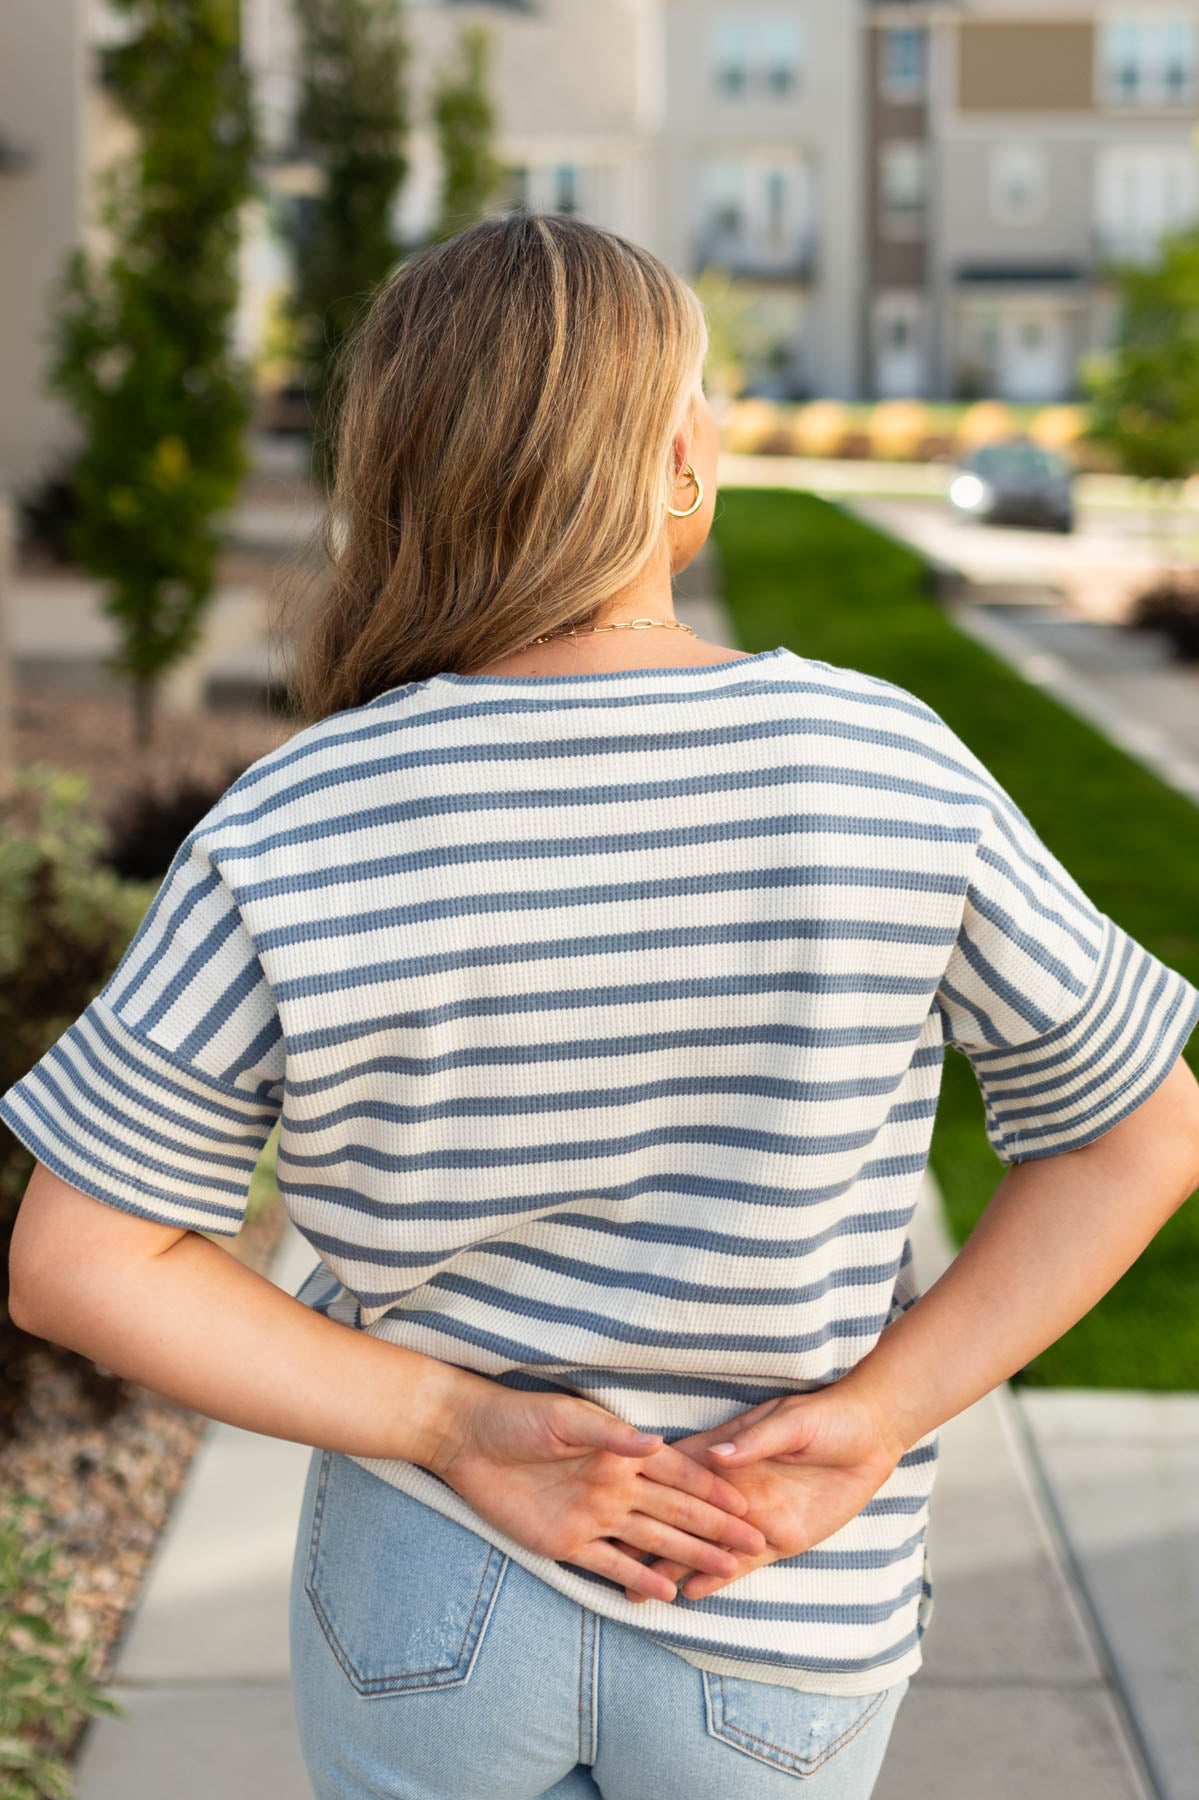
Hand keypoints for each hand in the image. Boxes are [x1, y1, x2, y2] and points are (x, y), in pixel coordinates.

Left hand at [428, 1382, 769, 1602]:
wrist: (467, 1439)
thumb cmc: (517, 1417)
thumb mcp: (563, 1417)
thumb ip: (609, 1435)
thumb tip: (654, 1442)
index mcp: (620, 1453)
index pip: (676, 1473)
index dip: (711, 1488)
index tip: (746, 1502)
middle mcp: (615, 1486)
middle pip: (675, 1512)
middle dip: (715, 1527)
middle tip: (755, 1543)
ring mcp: (594, 1516)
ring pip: (652, 1540)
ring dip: (688, 1555)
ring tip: (727, 1570)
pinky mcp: (567, 1541)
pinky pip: (610, 1564)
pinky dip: (639, 1578)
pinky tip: (667, 1593)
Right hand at [609, 1386, 906, 1602]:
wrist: (872, 1436)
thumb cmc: (828, 1417)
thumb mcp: (792, 1423)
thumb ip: (754, 1441)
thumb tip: (717, 1455)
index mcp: (728, 1451)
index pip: (678, 1472)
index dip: (646, 1488)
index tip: (610, 1503)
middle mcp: (733, 1488)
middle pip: (681, 1517)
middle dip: (647, 1538)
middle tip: (612, 1563)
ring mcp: (754, 1516)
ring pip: (704, 1547)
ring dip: (673, 1566)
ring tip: (637, 1591)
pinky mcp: (780, 1538)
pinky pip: (741, 1564)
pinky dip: (716, 1579)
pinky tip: (689, 1594)